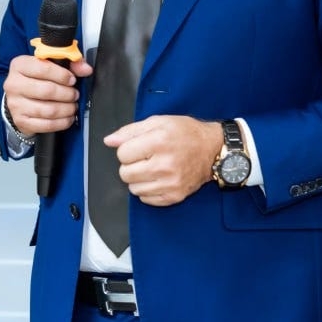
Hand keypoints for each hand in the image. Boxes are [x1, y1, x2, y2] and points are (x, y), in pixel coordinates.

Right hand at [2, 54, 91, 136]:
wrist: (20, 99)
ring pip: (49, 110)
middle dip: (67, 94)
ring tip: (72, 106)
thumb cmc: (37, 80)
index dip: (63, 75)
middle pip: (48, 90)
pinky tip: (67, 117)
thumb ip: (70, 64)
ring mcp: (16, 104)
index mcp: (20, 65)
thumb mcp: (50, 66)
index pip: (44, 68)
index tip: (72, 80)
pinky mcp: (21, 121)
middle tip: (74, 94)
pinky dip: (62, 122)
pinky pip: (47, 124)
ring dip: (66, 109)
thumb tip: (86, 69)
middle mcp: (14, 84)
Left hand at [104, 116, 222, 205]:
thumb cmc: (185, 133)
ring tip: (152, 168)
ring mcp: (170, 183)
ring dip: (138, 179)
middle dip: (130, 165)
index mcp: (159, 142)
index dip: (127, 149)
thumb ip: (130, 131)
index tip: (138, 147)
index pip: (122, 154)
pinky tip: (158, 179)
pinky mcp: (174, 196)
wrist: (212, 149)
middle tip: (145, 158)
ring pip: (133, 189)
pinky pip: (146, 199)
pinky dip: (147, 190)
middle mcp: (164, 165)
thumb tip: (109, 141)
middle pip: (125, 173)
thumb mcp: (158, 122)